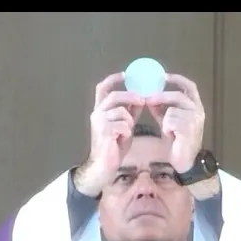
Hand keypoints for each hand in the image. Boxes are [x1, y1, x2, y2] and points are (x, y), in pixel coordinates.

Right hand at [77, 72, 144, 195]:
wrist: (104, 166)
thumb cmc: (113, 147)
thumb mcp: (125, 125)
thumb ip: (130, 112)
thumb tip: (141, 98)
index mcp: (100, 110)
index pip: (103, 88)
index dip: (114, 79)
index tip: (127, 74)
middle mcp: (97, 113)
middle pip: (114, 96)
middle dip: (131, 96)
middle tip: (143, 100)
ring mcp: (99, 122)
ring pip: (121, 112)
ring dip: (128, 122)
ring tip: (124, 134)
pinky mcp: (104, 132)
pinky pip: (123, 125)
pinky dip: (126, 133)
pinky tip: (121, 141)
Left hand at [147, 73, 205, 172]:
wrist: (185, 161)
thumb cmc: (177, 142)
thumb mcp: (168, 122)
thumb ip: (161, 110)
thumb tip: (150, 98)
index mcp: (195, 106)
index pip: (189, 86)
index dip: (176, 79)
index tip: (162, 77)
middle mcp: (198, 111)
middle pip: (178, 96)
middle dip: (161, 97)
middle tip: (147, 99)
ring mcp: (195, 120)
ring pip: (172, 111)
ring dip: (165, 121)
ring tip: (170, 132)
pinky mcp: (189, 130)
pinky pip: (170, 122)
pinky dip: (167, 129)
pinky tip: (171, 136)